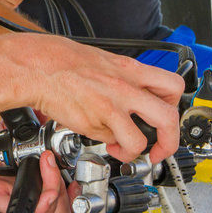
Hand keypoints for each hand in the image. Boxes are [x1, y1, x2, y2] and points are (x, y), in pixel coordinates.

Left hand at [0, 121, 75, 212]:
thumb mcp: (2, 133)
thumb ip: (25, 130)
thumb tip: (45, 115)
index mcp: (25, 179)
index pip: (62, 195)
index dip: (75, 186)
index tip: (73, 166)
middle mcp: (22, 191)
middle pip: (65, 209)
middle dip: (72, 189)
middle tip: (58, 164)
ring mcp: (13, 197)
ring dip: (60, 188)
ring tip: (48, 163)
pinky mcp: (0, 200)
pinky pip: (32, 210)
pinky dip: (47, 197)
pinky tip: (43, 171)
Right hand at [3, 34, 182, 163]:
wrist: (36, 65)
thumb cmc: (61, 60)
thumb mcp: (103, 61)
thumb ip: (122, 81)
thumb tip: (131, 103)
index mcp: (130, 69)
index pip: (172, 86)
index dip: (175, 106)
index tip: (167, 118)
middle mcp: (126, 87)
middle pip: (168, 117)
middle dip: (170, 140)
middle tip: (161, 148)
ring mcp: (110, 106)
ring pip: (141, 138)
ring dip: (137, 151)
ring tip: (127, 150)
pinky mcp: (93, 122)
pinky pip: (113, 142)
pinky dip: (112, 147)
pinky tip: (104, 141)